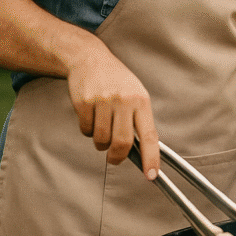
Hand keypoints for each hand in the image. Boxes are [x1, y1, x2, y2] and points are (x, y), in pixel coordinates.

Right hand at [66, 43, 159, 179]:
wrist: (90, 59)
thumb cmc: (117, 81)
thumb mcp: (136, 95)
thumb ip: (139, 120)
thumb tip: (143, 152)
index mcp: (142, 101)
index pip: (149, 135)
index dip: (151, 158)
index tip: (152, 176)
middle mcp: (124, 101)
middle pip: (122, 143)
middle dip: (117, 157)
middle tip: (114, 158)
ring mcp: (103, 101)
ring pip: (101, 140)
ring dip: (101, 142)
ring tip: (102, 127)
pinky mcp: (84, 102)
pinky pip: (86, 131)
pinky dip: (88, 130)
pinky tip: (91, 116)